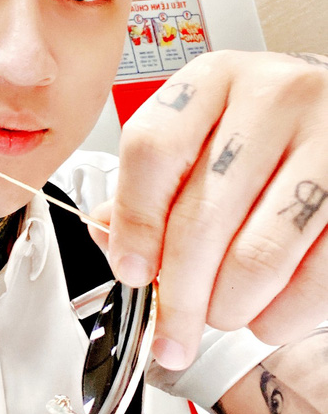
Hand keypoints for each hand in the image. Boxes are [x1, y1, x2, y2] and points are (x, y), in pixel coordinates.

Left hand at [93, 51, 327, 370]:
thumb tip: (107, 236)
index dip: (134, 222)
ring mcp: (327, 138)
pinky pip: (316, 277)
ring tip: (220, 315)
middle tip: (171, 333)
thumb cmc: (259, 129)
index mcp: (212, 80)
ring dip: (229, 307)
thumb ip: (150, 180)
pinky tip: (264, 314)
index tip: (129, 271)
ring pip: (258, 254)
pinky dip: (281, 315)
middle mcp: (272, 98)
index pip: (152, 150)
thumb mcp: (199, 130)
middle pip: (202, 214)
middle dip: (179, 293)